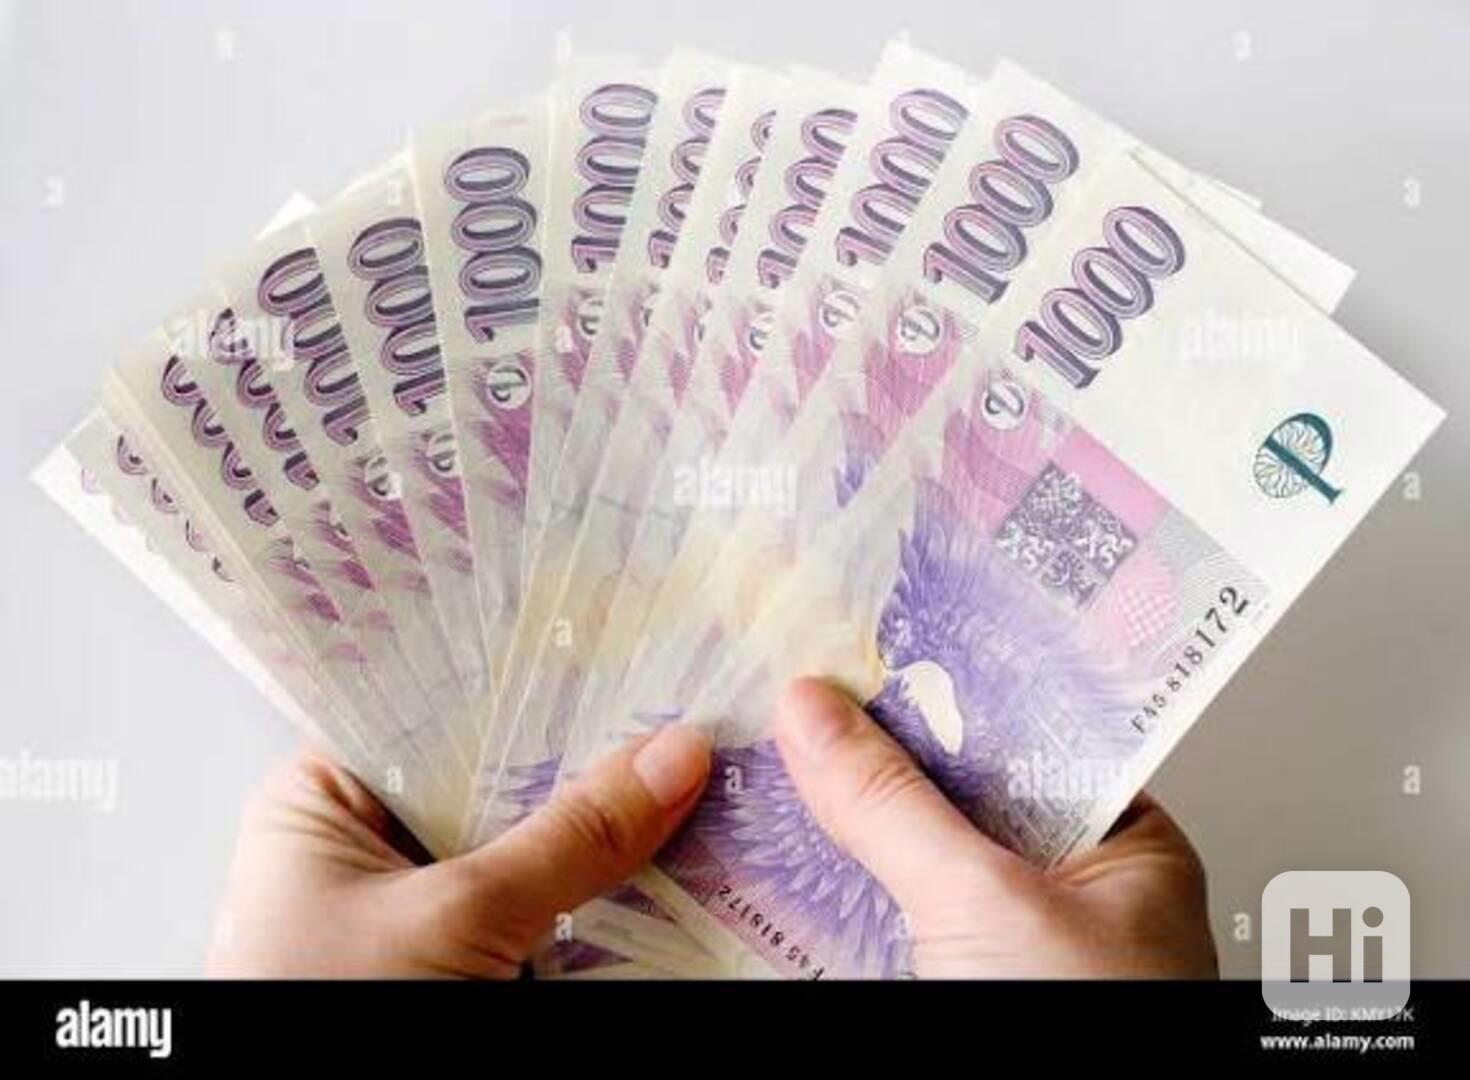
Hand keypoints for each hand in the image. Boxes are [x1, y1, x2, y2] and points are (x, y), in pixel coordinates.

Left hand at [205, 725, 710, 977]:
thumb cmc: (331, 1014)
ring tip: (689, 780)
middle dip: (583, 761)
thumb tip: (671, 757)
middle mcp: (366, 843)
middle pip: (494, 779)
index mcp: (323, 799)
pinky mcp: (458, 960)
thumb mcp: (455, 919)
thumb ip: (568, 839)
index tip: (628, 658)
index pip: (442, 708)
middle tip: (678, 721)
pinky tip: (658, 867)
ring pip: (523, 848)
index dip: (536, 684)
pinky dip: (589, 899)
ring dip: (597, 834)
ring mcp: (415, 907)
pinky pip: (535, 910)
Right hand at [774, 678, 1218, 977]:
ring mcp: (1002, 946)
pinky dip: (829, 895)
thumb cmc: (1088, 1043)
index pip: (1029, 731)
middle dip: (876, 751)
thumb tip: (816, 712)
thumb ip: (898, 808)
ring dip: (840, 823)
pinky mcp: (946, 981)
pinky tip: (774, 860)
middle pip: (958, 794)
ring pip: (910, 860)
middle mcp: (1066, 893)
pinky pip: (881, 921)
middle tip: (794, 688)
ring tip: (763, 756)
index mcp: (1122, 848)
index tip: (866, 637)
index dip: (945, 682)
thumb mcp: (988, 907)